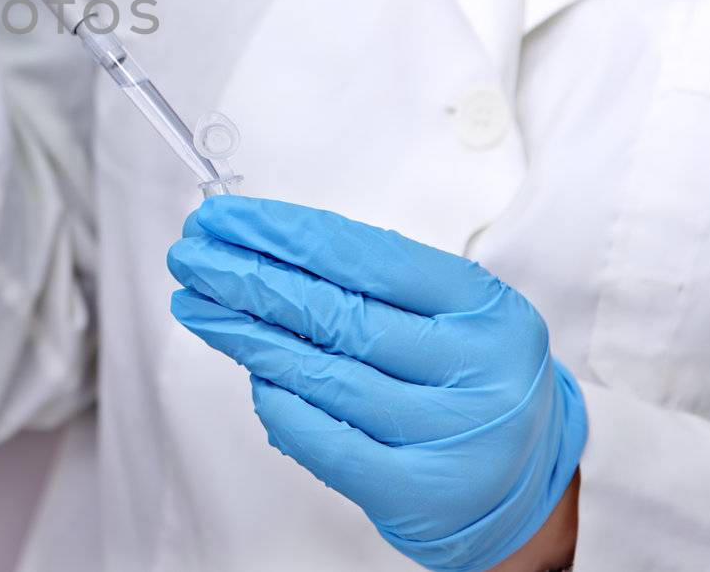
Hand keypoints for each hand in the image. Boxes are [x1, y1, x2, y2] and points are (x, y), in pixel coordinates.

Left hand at [166, 196, 586, 571]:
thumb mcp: (449, 314)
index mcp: (487, 309)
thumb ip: (371, 283)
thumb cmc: (468, 381)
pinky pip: (322, 436)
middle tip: (191, 256)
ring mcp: (449, 434)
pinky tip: (245, 370)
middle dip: (249, 277)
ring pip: (321, 372)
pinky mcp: (414, 489)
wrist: (518, 486)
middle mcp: (476, 369)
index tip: (226, 219)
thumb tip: (261, 247)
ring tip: (195, 303)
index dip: (285, 234)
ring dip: (244, 333)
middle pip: (336, 311)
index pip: (367, 256)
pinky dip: (276, 400)